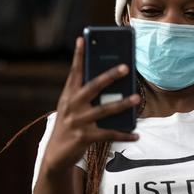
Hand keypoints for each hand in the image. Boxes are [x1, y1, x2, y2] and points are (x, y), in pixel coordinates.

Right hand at [42, 37, 139, 173]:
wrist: (56, 155)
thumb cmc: (71, 125)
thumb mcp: (74, 108)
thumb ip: (89, 96)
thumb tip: (117, 86)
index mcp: (68, 95)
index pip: (74, 72)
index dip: (79, 55)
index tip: (83, 39)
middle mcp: (71, 105)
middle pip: (92, 87)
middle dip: (109, 76)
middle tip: (125, 67)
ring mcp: (77, 121)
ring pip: (104, 110)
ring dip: (123, 104)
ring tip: (137, 98)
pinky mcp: (84, 137)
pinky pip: (109, 134)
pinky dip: (124, 134)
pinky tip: (137, 134)